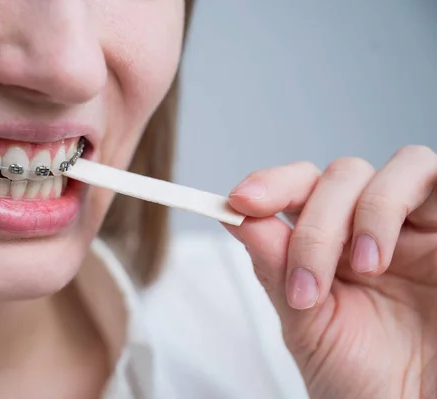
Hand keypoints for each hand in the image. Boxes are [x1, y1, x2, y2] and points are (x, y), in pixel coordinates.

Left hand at [224, 146, 436, 398]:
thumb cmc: (363, 381)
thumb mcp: (307, 325)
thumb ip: (274, 267)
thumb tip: (235, 216)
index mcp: (330, 246)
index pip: (300, 188)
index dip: (270, 184)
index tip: (240, 202)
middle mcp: (371, 229)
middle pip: (340, 176)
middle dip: (316, 225)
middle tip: (306, 286)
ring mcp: (418, 228)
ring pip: (393, 169)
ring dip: (367, 211)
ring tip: (365, 268)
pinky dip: (397, 204)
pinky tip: (384, 255)